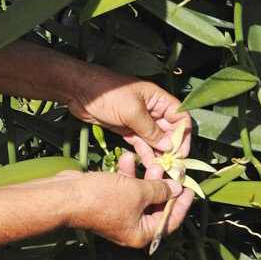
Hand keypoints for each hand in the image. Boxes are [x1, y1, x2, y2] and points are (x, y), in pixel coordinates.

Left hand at [65, 66, 191, 166]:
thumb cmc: (107, 94)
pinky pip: (140, 141)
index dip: (183, 134)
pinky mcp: (125, 128)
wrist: (78, 91)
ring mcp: (138, 119)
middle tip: (173, 165)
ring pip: (154, 138)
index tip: (181, 151)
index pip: (180, 116)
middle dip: (171, 147)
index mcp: (157, 98)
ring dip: (158, 153)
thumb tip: (168, 146)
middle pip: (168, 130)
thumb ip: (151, 130)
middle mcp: (150, 109)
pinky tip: (148, 163)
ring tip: (160, 168)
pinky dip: (144, 152)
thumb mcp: (132, 111)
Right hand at [66, 153, 193, 247]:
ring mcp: (118, 214)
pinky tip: (126, 158)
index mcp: (142, 233)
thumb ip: (159, 189)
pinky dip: (126, 175)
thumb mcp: (137, 191)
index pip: (170, 220)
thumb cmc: (102, 198)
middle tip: (169, 168)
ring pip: (138, 195)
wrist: (66, 195)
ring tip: (149, 160)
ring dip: (143, 176)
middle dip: (161, 184)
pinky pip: (123, 189)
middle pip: (154, 206)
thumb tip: (175, 188)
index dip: (180, 203)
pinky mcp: (106, 202)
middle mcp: (131, 227)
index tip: (188, 187)